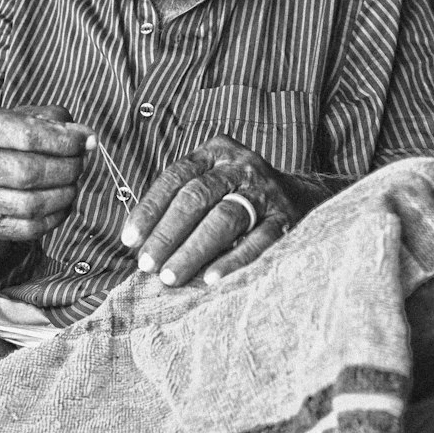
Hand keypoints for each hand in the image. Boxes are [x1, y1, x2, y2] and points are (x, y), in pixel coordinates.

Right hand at [0, 104, 94, 242]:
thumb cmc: (13, 140)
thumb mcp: (31, 118)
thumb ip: (60, 122)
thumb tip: (89, 140)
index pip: (29, 136)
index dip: (65, 141)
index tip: (88, 142)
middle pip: (29, 172)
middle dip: (66, 170)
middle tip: (80, 165)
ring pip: (31, 204)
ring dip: (64, 195)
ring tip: (73, 183)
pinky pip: (30, 228)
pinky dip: (56, 217)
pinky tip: (63, 203)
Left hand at [120, 135, 301, 286]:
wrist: (302, 196)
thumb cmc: (239, 195)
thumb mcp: (211, 182)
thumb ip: (180, 201)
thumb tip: (139, 242)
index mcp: (215, 153)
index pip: (175, 178)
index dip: (150, 209)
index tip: (130, 240)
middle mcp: (240, 166)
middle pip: (197, 197)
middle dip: (168, 234)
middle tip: (147, 264)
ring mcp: (265, 191)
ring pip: (224, 219)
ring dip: (194, 250)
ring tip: (171, 276)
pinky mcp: (286, 218)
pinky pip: (258, 241)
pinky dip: (233, 261)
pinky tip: (212, 279)